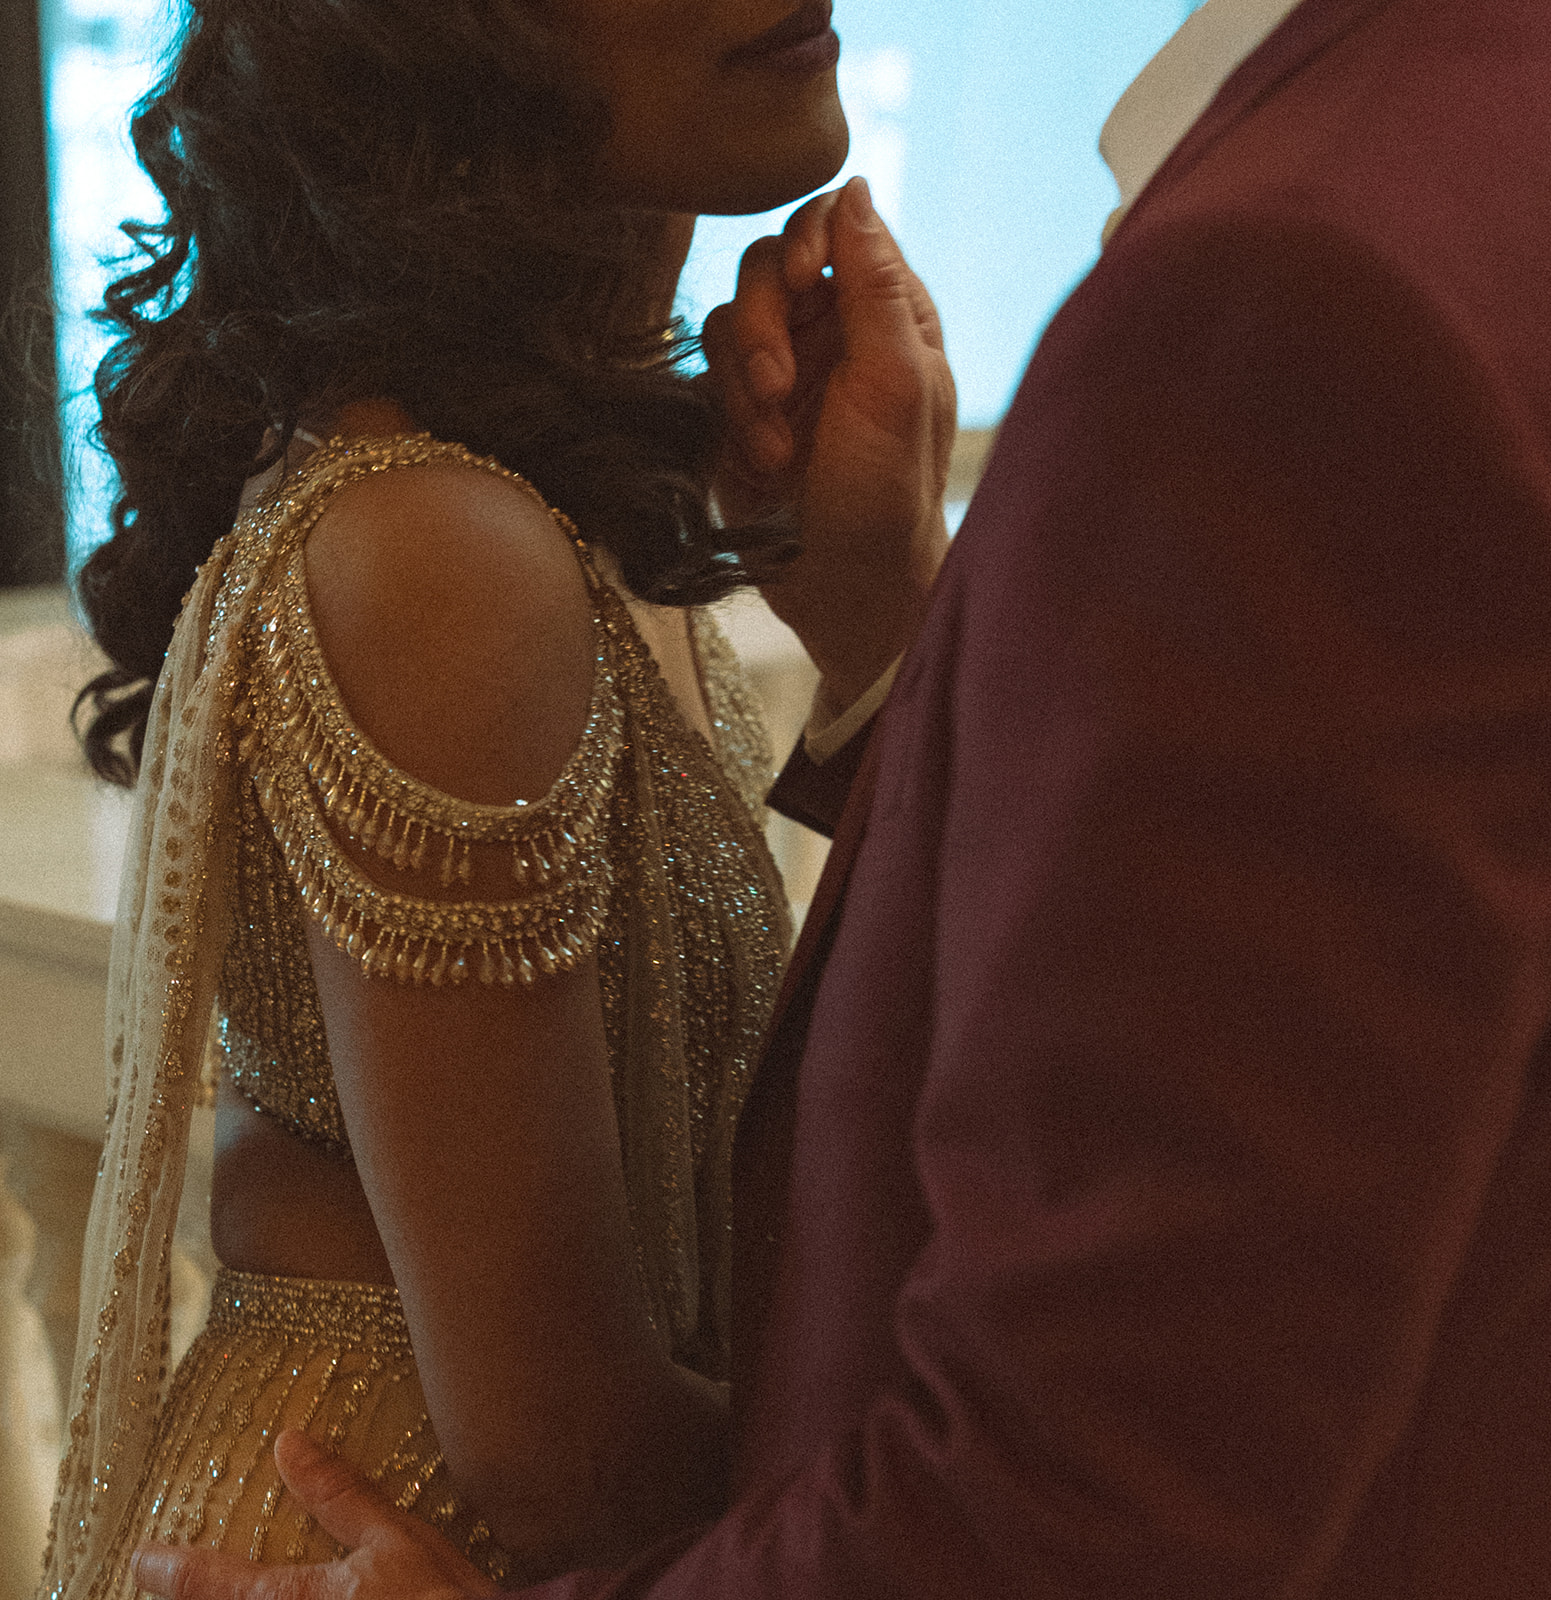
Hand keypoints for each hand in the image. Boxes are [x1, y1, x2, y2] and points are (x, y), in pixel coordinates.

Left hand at [130, 1431, 497, 1599]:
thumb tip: (288, 1444)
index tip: (142, 1559)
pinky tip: (277, 1597)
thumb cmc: (445, 1599)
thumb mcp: (397, 1537)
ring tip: (224, 1589)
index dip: (176, 1572)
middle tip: (169, 1581)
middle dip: (197, 1598)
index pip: (224, 1584)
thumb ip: (340, 1496)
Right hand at [703, 176, 956, 711]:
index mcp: (888, 313)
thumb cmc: (888, 494)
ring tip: (778, 447)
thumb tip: (854, 185)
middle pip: (767, 265)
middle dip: (765, 322)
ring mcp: (784, 370)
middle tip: (781, 387)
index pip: (834, 226)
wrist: (846, 589)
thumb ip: (874, 282)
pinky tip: (763, 463)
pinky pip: (710, 373)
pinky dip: (732, 416)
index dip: (804, 241)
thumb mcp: (894, 383)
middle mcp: (835, 331)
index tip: (800, 284)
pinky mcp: (740, 411)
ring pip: (728, 318)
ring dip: (746, 381)